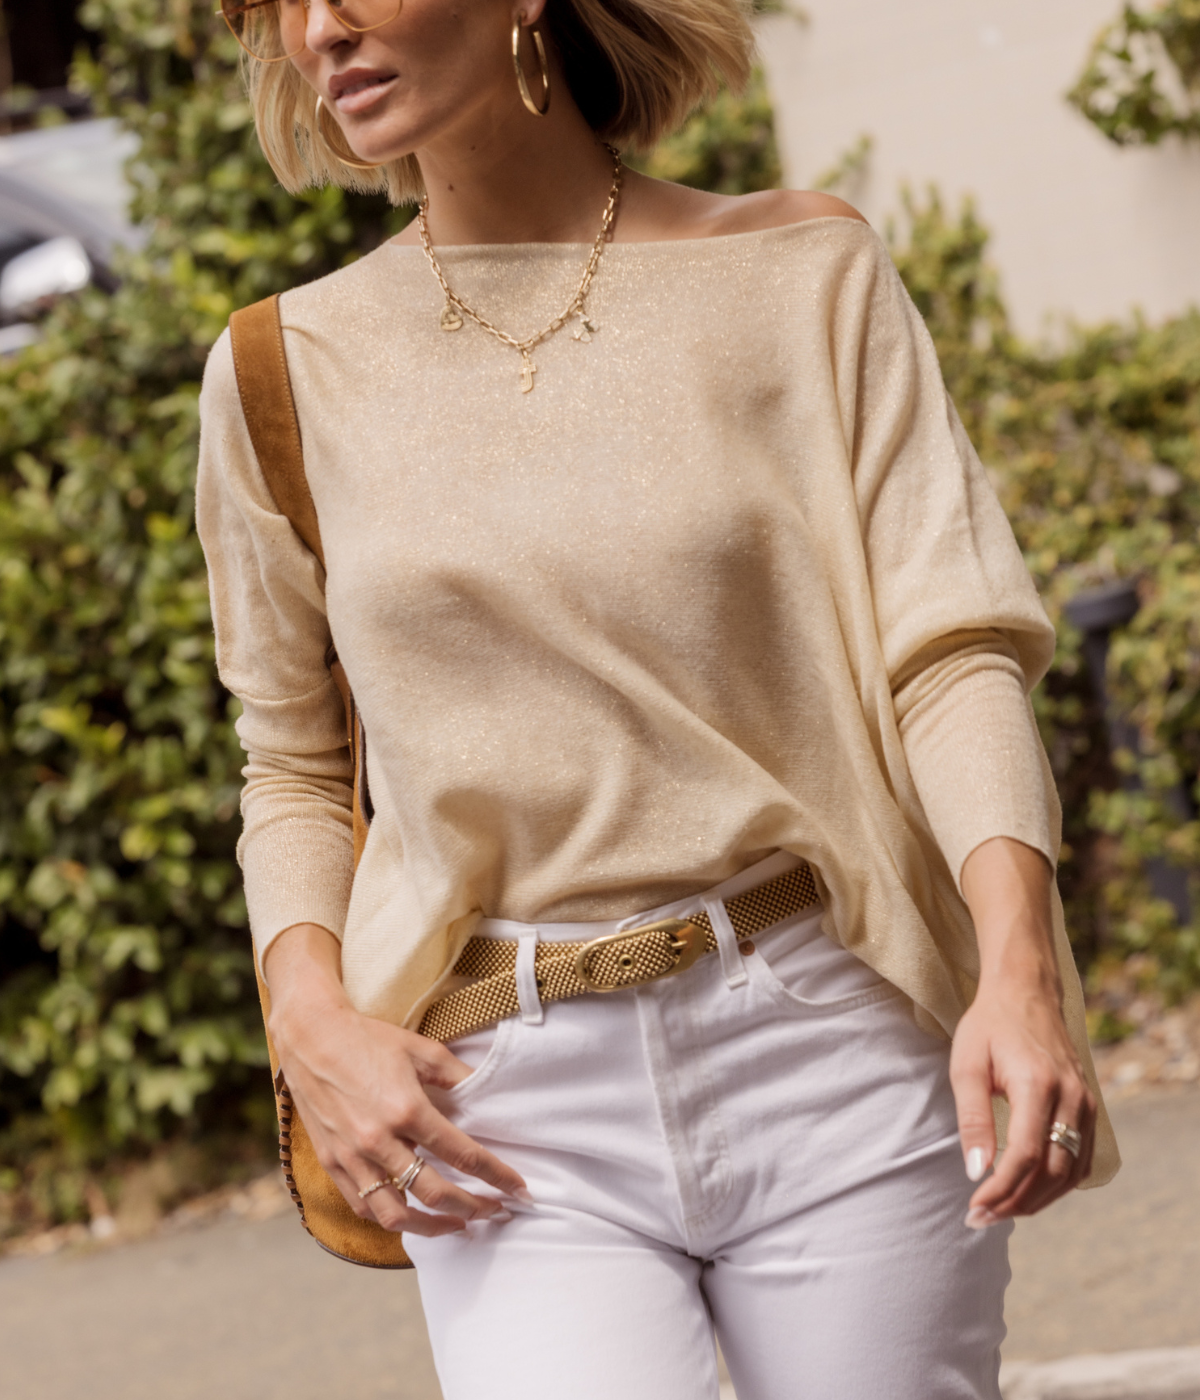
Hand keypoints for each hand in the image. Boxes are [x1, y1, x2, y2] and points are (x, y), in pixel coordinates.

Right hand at [263, 924, 527, 1236]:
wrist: (309, 1036)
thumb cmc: (366, 1039)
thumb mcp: (420, 1049)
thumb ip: (456, 1076)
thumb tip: (486, 1094)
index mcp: (407, 1109)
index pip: (463, 1154)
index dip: (496, 1175)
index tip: (518, 1189)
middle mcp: (379, 1140)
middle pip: (435, 1193)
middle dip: (472, 1208)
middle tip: (495, 1211)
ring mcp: (352, 1156)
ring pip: (397, 1215)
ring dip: (432, 1227)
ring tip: (457, 1225)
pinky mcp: (332, 1163)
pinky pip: (364, 1206)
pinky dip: (391, 1218)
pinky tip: (411, 1215)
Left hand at [953, 839, 1095, 1226]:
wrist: (1026, 992)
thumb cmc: (989, 1025)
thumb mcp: (967, 1065)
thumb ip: (972, 1118)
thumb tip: (975, 1172)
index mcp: (1038, 1085)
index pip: (1025, 1156)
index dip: (1001, 1189)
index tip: (974, 1208)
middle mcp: (1070, 1098)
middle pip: (1052, 1172)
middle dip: (1016, 1202)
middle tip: (981, 1217)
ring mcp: (1085, 1103)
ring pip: (1070, 1172)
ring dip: (1037, 1198)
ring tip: (999, 1210)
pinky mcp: (1088, 1107)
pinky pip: (1080, 1159)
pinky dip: (1056, 1183)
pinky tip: (1027, 1190)